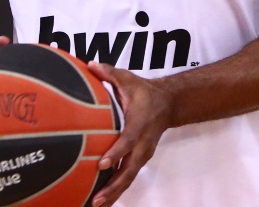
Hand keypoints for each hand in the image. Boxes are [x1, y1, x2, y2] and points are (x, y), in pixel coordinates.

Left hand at [86, 62, 175, 206]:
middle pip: (130, 169)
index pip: (128, 140)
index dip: (117, 153)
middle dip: (114, 184)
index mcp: (139, 123)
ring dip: (115, 193)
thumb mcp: (128, 79)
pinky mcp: (140, 160)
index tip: (102, 164)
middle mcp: (143, 143)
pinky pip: (128, 177)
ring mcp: (143, 154)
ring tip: (97, 204)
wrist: (168, 104)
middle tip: (97, 196)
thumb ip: (109, 73)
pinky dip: (117, 190)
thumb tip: (90, 65)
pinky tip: (103, 200)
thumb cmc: (143, 91)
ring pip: (129, 178)